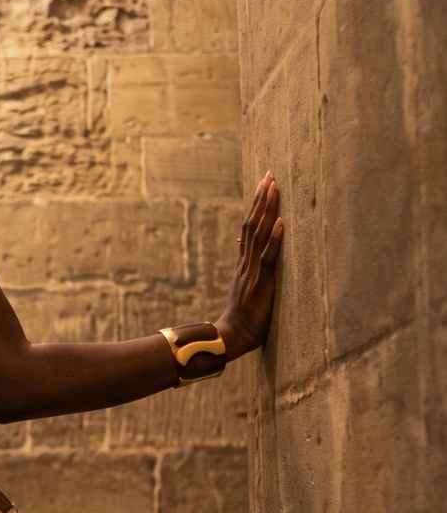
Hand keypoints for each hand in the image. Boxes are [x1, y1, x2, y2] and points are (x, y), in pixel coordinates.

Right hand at [217, 172, 282, 358]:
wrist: (231, 337)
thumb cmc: (242, 317)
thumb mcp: (245, 287)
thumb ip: (248, 266)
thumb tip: (245, 244)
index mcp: (245, 263)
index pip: (250, 227)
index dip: (257, 205)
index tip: (264, 183)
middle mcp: (247, 262)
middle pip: (253, 223)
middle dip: (262, 199)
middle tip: (269, 175)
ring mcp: (253, 271)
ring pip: (259, 234)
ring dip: (267, 210)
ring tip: (274, 188)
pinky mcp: (261, 283)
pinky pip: (268, 257)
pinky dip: (274, 239)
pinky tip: (281, 223)